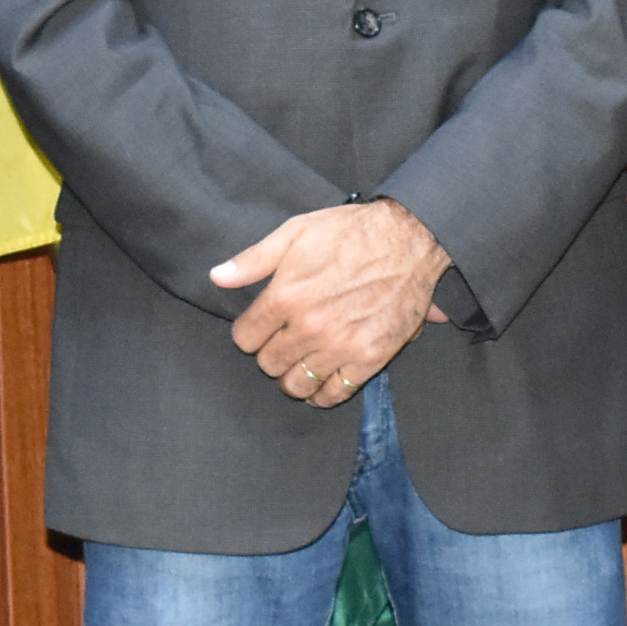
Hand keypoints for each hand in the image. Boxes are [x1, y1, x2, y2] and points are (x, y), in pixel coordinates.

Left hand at [210, 200, 452, 406]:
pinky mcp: (370, 359)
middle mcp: (310, 326)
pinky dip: (323, 393)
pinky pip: (334, 394)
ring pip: (296, 384)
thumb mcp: (296, 232)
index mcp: (286, 295)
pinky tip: (322, 379)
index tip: (262, 326)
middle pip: (268, 364)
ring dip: (293, 376)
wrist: (409, 239)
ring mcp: (340, 346)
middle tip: (285, 340)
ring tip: (301, 361)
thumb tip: (217, 277)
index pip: (245, 339)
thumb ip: (253, 259)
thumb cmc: (351, 231)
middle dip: (271, 352)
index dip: (250, 332)